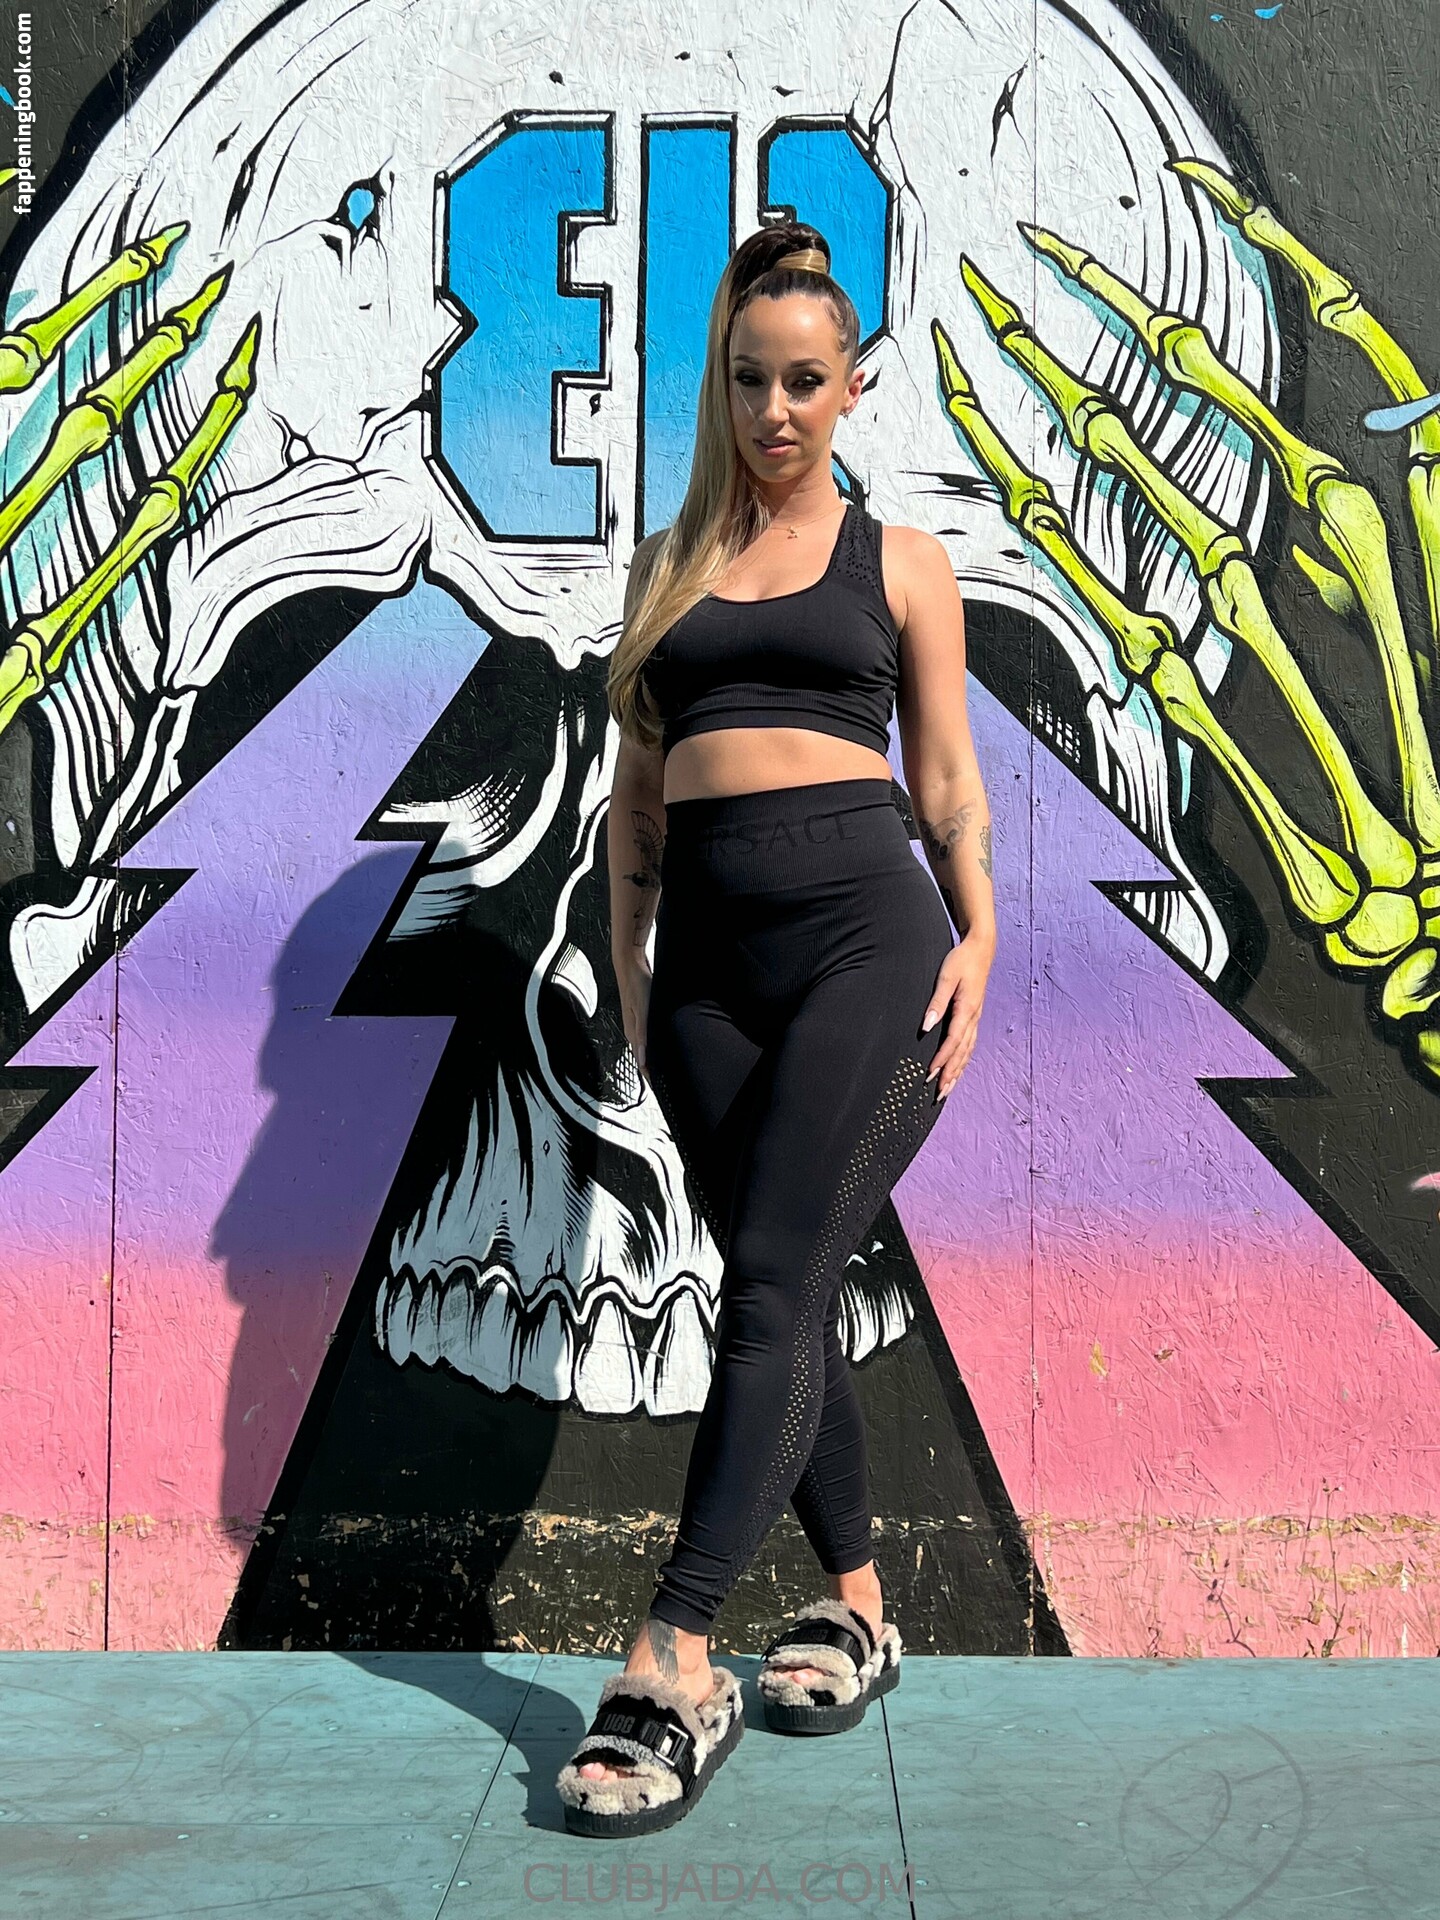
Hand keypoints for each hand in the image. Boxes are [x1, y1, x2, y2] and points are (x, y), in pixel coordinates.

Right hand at [614, 953, 653, 1085]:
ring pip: (641, 1046)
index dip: (648, 1074)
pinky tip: (654, 1044)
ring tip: (657, 1068)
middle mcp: (631, 1029)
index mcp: (631, 1031)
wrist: (629, 964)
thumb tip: (642, 1058)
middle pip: (641, 1055)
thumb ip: (642, 1036)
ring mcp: (634, 1022)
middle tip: (659, 1080)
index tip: (656, 1085)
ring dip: (649, 1057)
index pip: (640, 1060)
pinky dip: (649, 1044)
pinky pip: (643, 1035)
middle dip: (649, 1068)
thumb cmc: (635, 984)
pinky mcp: (638, 1015)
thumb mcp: (643, 1012)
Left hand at [922, 930, 993, 1098]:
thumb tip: (926, 1025)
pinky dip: (963, 1060)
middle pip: (962, 1052)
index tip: (929, 1073)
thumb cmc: (961, 961)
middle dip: (950, 1074)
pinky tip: (957, 1069)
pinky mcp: (973, 1017)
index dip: (942, 1059)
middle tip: (939, 1094)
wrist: (980, 949)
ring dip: (957, 1071)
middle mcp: (973, 1017)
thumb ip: (936, 1002)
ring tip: (947, 1090)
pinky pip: (969, 1044)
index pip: (953, 1040)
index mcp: (967, 1009)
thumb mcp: (946, 977)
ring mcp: (975, 1018)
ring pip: (967, 1051)